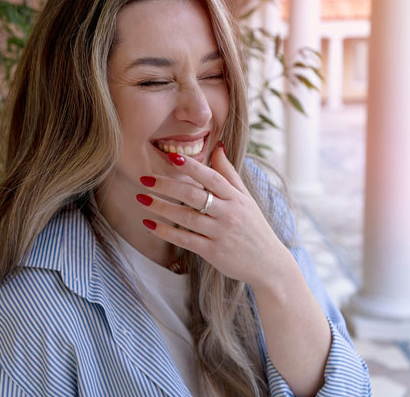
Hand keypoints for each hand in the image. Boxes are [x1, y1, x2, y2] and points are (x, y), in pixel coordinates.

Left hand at [137, 143, 291, 288]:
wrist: (268, 262)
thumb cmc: (254, 226)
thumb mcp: (246, 198)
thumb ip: (229, 173)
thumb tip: (218, 146)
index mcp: (235, 197)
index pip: (211, 177)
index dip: (191, 166)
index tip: (171, 157)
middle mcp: (228, 213)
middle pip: (194, 195)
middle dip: (167, 186)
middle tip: (144, 179)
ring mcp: (220, 233)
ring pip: (186, 217)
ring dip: (161, 208)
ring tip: (141, 199)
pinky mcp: (213, 252)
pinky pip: (185, 240)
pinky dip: (166, 232)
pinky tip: (150, 224)